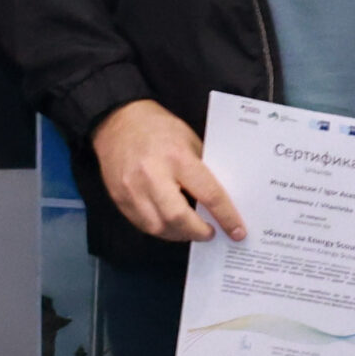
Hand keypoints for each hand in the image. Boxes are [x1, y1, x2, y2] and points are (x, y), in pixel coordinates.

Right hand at [91, 99, 244, 243]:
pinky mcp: (119, 197)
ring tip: (190, 230)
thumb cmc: (159, 128)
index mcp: (177, 157)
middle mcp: (152, 174)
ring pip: (158, 227)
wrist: (117, 121)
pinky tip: (170, 224)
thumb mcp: (189, 141)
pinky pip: (142, 224)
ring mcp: (132, 188)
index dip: (226, 217)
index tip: (237, 231)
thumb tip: (219, 202)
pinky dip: (160, 229)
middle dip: (198, 232)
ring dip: (179, 234)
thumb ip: (203, 171)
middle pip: (178, 218)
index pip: (208, 194)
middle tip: (210, 233)